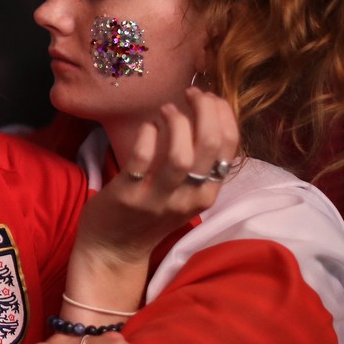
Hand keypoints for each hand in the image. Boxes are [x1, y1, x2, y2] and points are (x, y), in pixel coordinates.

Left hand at [78, 87, 240, 266]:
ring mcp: (158, 198)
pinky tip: (147, 126)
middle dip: (206, 111)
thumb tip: (206, 113)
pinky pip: (142, 158)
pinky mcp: (129, 196)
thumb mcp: (185, 193)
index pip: (229, 148)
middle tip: (192, 93)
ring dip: (176, 123)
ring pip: (180, 155)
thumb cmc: (150, 214)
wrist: (114, 250)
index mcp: (207, 193)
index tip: (211, 97)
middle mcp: (188, 198)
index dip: (223, 115)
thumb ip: (197, 163)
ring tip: (166, 109)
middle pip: (210, 146)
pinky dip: (147, 135)